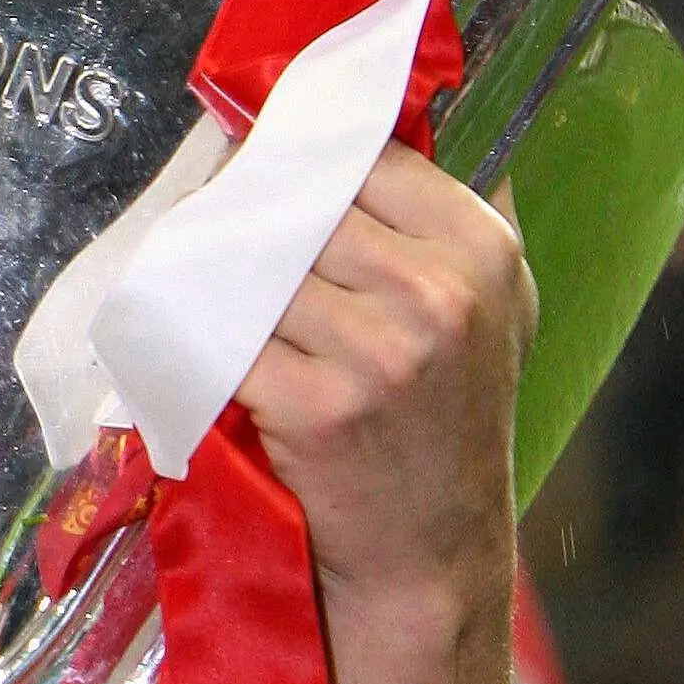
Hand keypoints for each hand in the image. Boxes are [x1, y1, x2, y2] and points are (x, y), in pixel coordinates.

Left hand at [237, 144, 531, 625]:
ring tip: (197, 285)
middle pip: (303, 209)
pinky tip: (191, 341)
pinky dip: (199, 339)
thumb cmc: (449, 426)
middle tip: (208, 227)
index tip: (259, 172)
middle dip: (248, 216)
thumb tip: (363, 133)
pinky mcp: (317, 407)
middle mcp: (438, 293)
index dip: (300, 164)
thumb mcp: (493, 310)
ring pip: (257, 271)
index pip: (366, 161)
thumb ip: (443, 225)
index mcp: (482, 250)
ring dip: (214, 277)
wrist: (429, 550)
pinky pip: (228, 342)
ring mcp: (377, 352)